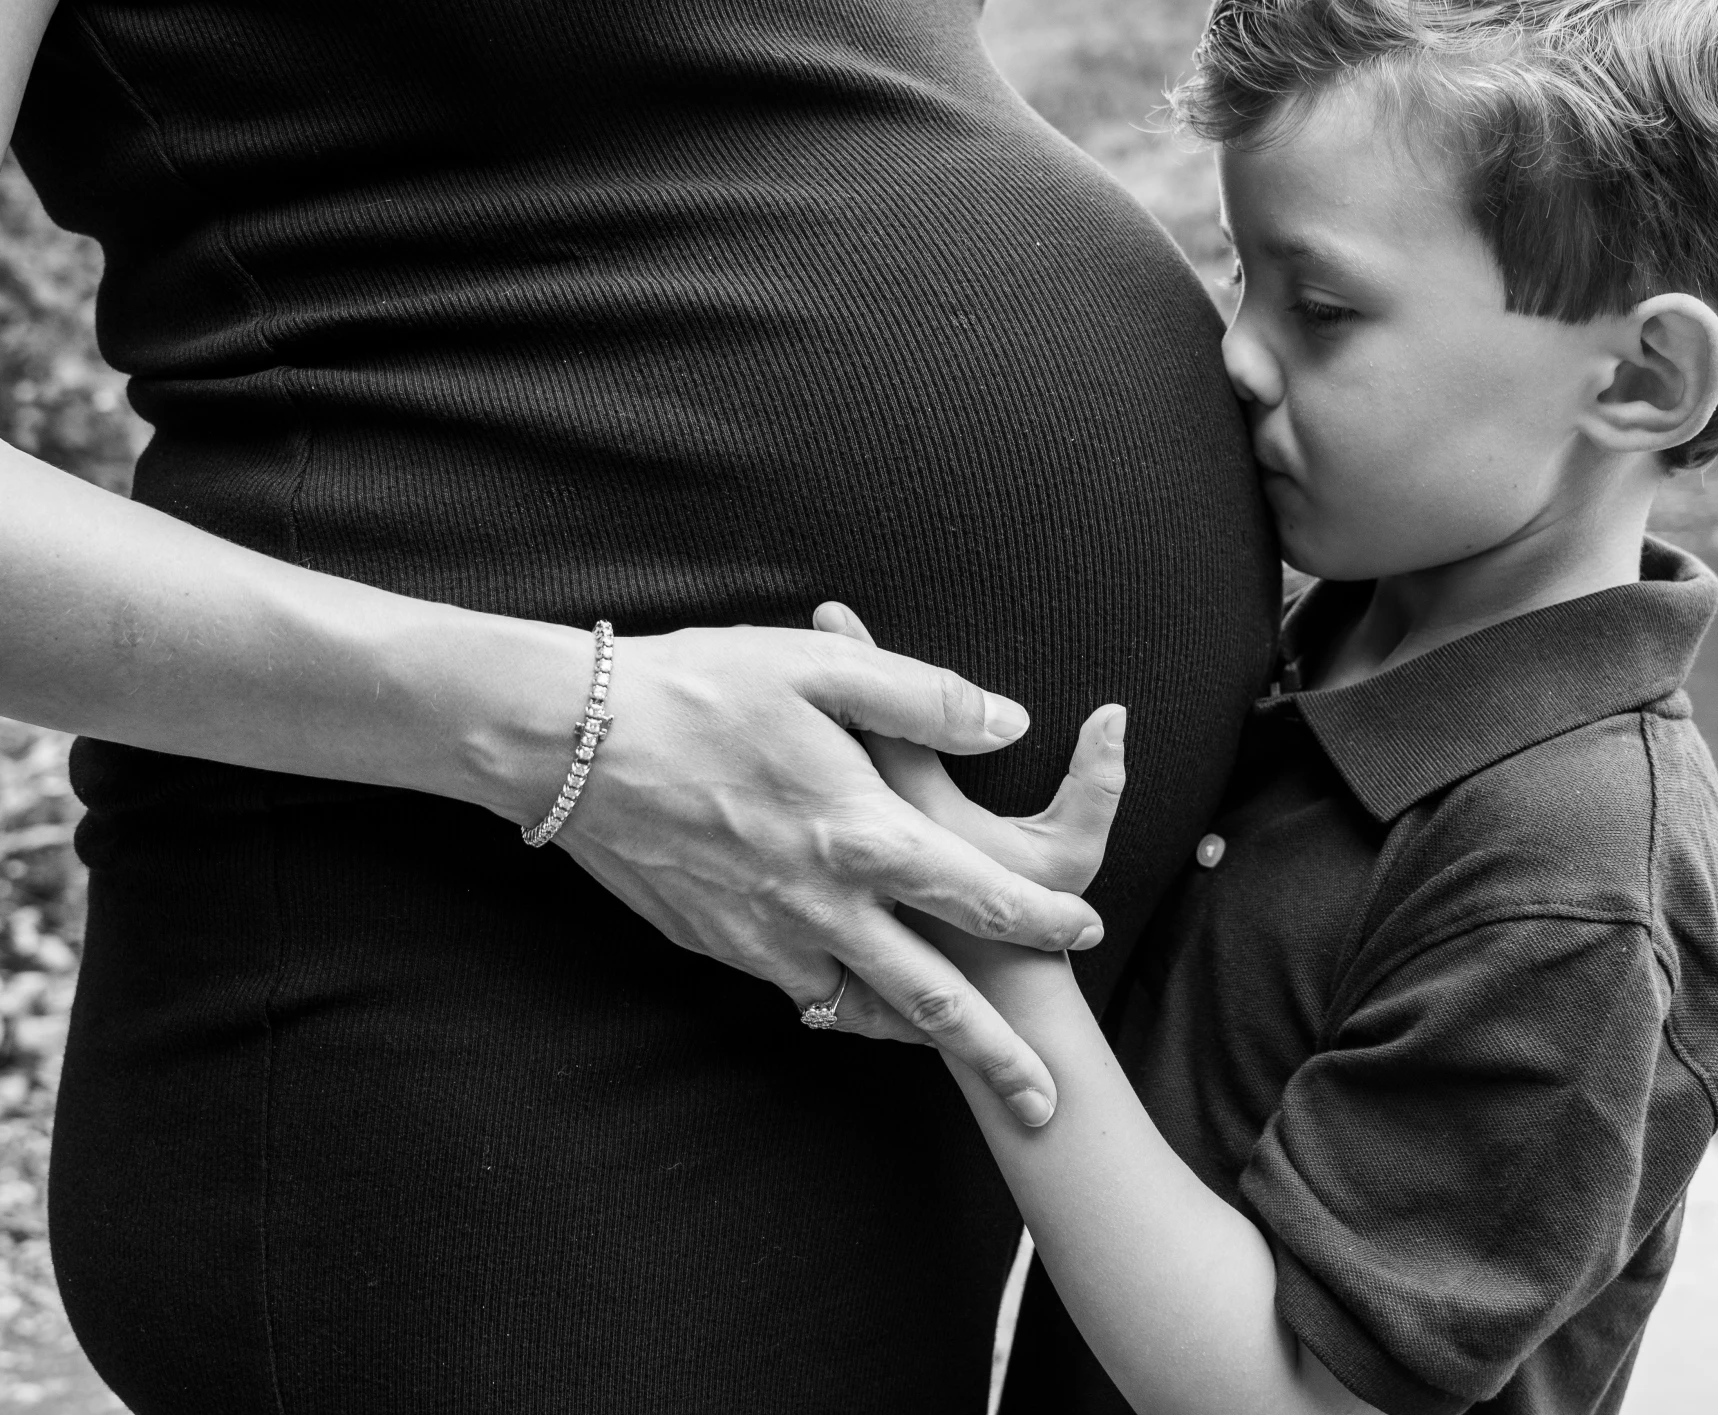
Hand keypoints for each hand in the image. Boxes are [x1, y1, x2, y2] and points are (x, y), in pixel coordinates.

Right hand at [554, 621, 1101, 1126]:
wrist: (569, 743)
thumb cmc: (701, 689)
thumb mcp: (824, 669)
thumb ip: (927, 699)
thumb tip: (1014, 722)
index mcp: (863, 833)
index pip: (981, 894)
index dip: (1044, 920)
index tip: (1088, 934)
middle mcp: (824, 904)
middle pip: (934, 999)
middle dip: (998, 1056)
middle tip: (1048, 1108)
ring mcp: (767, 936)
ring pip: (865, 1010)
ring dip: (924, 1045)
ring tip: (971, 1074)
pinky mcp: (720, 946)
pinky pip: (803, 993)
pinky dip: (847, 1009)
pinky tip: (867, 1009)